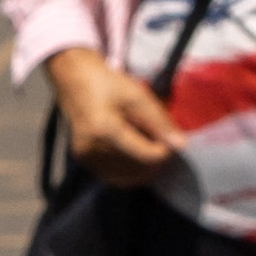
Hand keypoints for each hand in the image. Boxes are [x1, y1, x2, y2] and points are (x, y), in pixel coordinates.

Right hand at [51, 47, 178, 187]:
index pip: (147, 156)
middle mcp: (92, 148)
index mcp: (105, 130)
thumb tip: (181, 146)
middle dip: (155, 160)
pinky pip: (113, 176)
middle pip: (138, 169)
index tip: (168, 137)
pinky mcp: (83, 160)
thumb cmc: (108, 84)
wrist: (74, 79)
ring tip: (146, 146)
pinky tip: (134, 156)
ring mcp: (85, 156)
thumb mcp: (137, 96)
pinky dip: (128, 171)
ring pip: (127, 177)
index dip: (165, 151)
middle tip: (159, 141)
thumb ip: (159, 122)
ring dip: (143, 167)